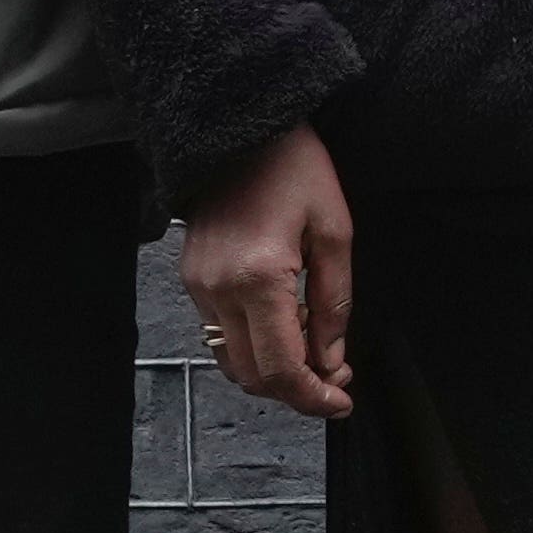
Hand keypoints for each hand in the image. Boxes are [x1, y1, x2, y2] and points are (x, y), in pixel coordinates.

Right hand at [182, 127, 358, 419]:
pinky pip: (220, 335)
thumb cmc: (294, 168)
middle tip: (336, 379)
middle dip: (296, 389)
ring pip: (233, 362)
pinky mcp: (191, 280)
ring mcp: (198, 287)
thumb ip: (334, 304)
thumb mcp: (335, 232)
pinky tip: (287, 323)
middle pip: (253, 375)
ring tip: (315, 351)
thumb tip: (333, 360)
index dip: (312, 398)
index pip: (280, 368)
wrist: (237, 129)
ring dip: (274, 371)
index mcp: (257, 278)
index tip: (340, 403)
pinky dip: (254, 345)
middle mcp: (218, 290)